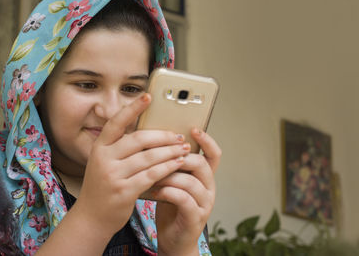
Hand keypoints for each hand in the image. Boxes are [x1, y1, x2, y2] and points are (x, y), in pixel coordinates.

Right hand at [74, 93, 190, 236]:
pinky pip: (152, 175)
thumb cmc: (103, 187)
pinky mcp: (124, 191)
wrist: (92, 217)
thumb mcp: (104, 163)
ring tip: (184, 148)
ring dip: (170, 151)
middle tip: (179, 136)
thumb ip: (120, 148)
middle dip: (163, 136)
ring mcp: (113, 175)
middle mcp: (103, 159)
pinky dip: (168, 168)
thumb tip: (150, 133)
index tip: (148, 96)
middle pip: (139, 139)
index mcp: (99, 147)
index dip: (133, 108)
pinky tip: (178, 164)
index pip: (116, 122)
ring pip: (149, 157)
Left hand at [154, 129, 221, 255]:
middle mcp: (209, 187)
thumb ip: (171, 163)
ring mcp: (204, 203)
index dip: (207, 140)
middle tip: (160, 156)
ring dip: (168, 177)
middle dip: (179, 157)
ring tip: (151, 177)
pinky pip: (184, 199)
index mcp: (204, 176)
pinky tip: (154, 192)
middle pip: (201, 164)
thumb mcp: (172, 180)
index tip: (193, 128)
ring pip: (190, 181)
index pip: (214, 154)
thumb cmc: (169, 205)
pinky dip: (167, 193)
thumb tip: (154, 139)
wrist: (173, 238)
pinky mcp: (195, 217)